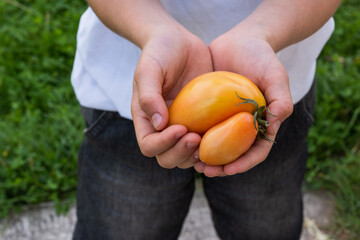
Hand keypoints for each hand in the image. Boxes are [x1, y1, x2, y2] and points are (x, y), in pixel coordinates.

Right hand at [131, 25, 212, 168]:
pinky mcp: (201, 120)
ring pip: (187, 156)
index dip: (163, 144)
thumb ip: (149, 96)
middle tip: (197, 138)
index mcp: (146, 119)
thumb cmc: (159, 52)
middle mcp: (163, 127)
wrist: (178, 40)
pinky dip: (214, 145)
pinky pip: (206, 141)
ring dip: (197, 155)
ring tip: (211, 139)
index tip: (181, 128)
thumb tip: (159, 125)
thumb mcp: (149, 70)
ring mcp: (183, 125)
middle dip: (181, 153)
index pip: (149, 146)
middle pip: (167, 157)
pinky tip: (225, 136)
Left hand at [194, 31, 292, 176]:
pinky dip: (194, 138)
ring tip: (191, 162)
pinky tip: (181, 141)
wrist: (240, 41)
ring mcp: (226, 120)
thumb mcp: (275, 75)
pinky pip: (202, 128)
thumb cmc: (261, 57)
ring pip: (216, 146)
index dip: (244, 163)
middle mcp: (244, 126)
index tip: (227, 169)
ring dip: (204, 157)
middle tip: (205, 170)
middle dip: (220, 167)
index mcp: (262, 124)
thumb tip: (275, 123)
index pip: (256, 152)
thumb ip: (280, 98)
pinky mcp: (211, 111)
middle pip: (234, 155)